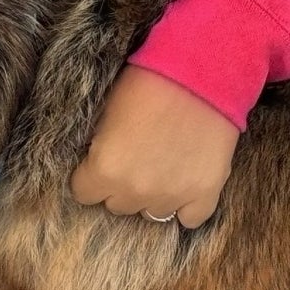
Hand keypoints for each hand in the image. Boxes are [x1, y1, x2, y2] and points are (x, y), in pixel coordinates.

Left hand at [69, 63, 239, 227]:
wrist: (200, 72)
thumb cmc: (148, 82)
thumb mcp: (106, 112)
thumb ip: (100, 148)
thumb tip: (96, 162)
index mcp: (105, 169)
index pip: (84, 193)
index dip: (92, 175)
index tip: (103, 162)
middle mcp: (135, 189)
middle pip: (117, 205)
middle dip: (122, 185)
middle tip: (137, 158)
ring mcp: (172, 195)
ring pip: (152, 212)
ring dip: (154, 195)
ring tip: (163, 166)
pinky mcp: (205, 192)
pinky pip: (191, 218)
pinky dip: (188, 206)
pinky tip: (186, 184)